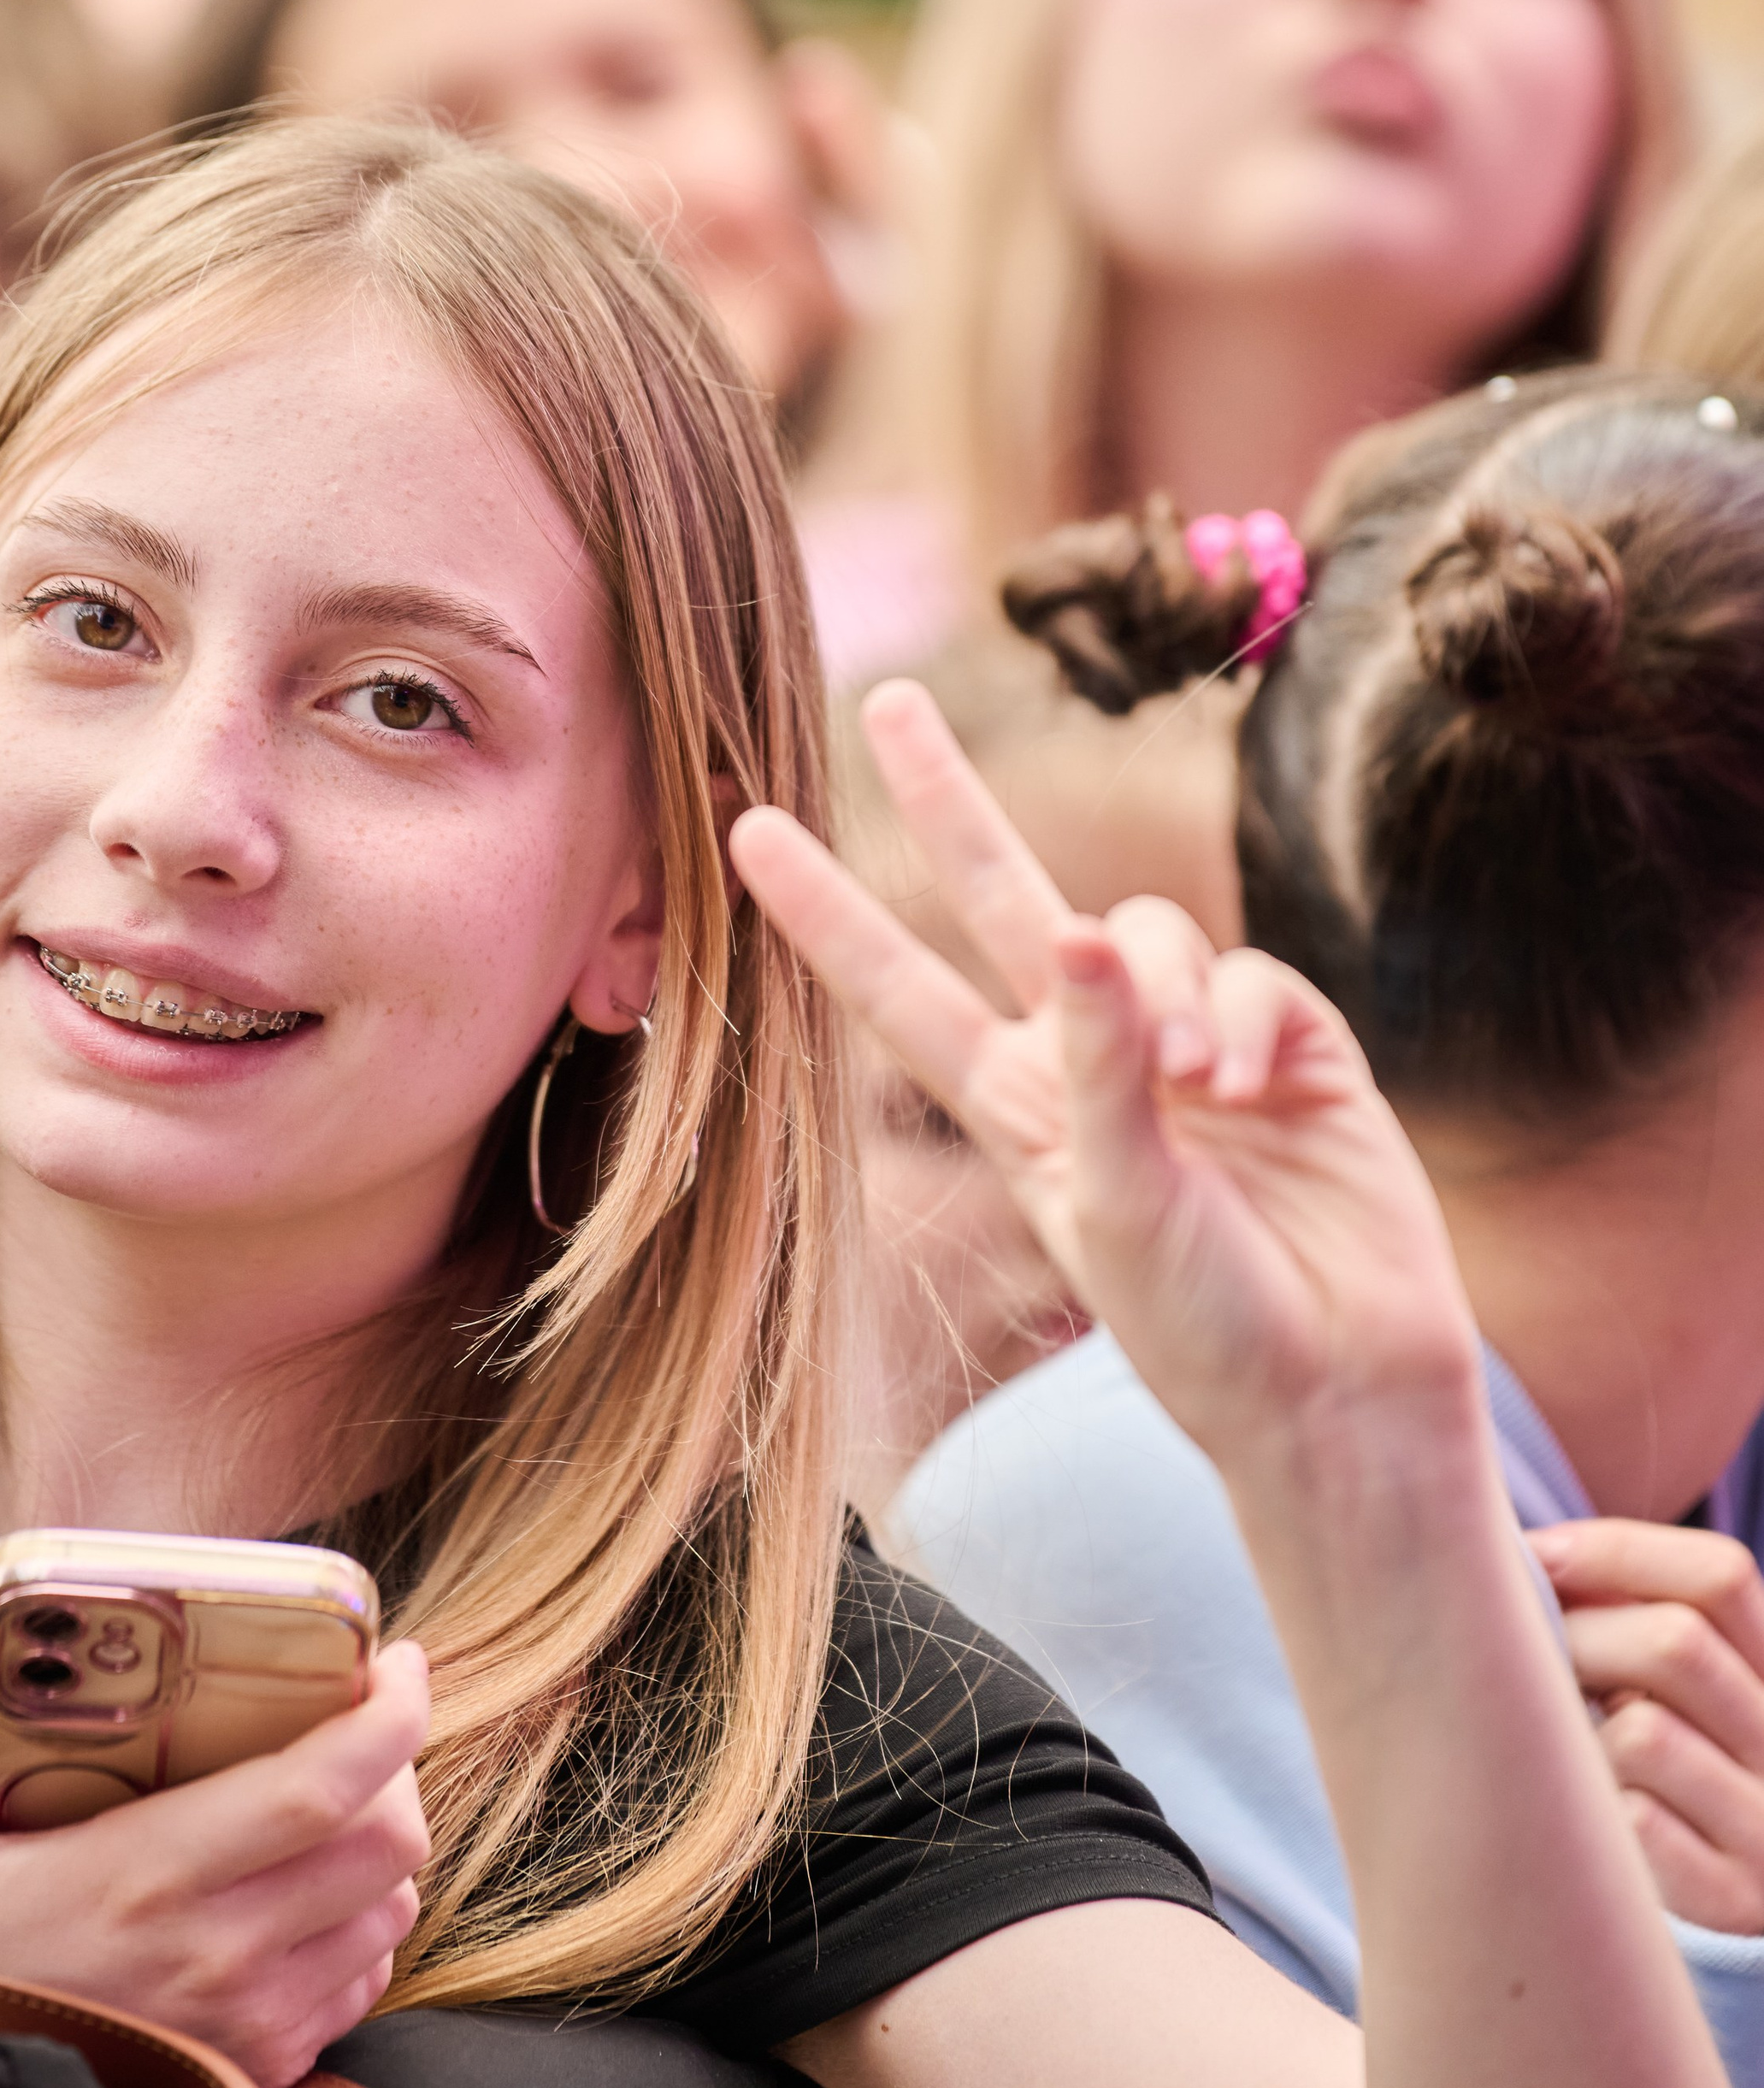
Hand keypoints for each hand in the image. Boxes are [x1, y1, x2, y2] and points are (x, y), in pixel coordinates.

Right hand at [0, 1638, 431, 2087]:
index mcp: (145, 1875)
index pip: (321, 1785)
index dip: (388, 1714)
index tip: (397, 1663)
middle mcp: (220, 1953)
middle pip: (387, 1842)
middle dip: (394, 1768)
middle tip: (354, 1728)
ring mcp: (254, 2019)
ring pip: (391, 1907)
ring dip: (379, 1847)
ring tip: (329, 1809)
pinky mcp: (269, 2065)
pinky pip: (365, 1977)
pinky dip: (359, 1924)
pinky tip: (304, 1897)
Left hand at [729, 680, 1476, 1476]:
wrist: (1340, 1391)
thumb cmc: (1207, 1328)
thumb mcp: (1118, 1205)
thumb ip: (1096, 1067)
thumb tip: (1073, 930)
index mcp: (1015, 1109)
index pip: (900, 989)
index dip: (827, 911)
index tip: (746, 831)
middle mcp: (1091, 1059)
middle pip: (1006, 894)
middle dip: (950, 795)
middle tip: (886, 696)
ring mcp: (1193, 1044)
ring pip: (1148, 934)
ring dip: (1166, 996)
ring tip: (1200, 1096)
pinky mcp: (1295, 1045)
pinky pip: (1256, 976)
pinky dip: (1251, 1021)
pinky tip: (1260, 1091)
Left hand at [1534, 1520, 1763, 1935]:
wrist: (1721, 1907)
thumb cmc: (1663, 1777)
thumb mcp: (1671, 1688)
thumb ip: (1632, 1618)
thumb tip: (1533, 1556)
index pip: (1721, 1576)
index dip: (1615, 1553)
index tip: (1535, 1559)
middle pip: (1675, 1645)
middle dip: (1577, 1638)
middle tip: (1526, 1662)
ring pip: (1643, 1735)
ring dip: (1581, 1738)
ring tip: (1568, 1756)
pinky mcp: (1736, 1902)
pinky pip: (1633, 1823)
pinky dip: (1592, 1815)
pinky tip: (1588, 1824)